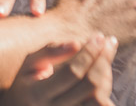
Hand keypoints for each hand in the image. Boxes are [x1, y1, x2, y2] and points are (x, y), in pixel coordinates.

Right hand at [0, 34, 117, 105]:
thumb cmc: (25, 81)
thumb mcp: (29, 62)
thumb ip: (50, 51)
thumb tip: (76, 43)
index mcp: (38, 93)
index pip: (72, 73)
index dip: (88, 53)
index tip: (99, 36)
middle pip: (90, 86)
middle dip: (103, 60)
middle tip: (109, 41)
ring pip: (99, 100)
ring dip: (107, 76)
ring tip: (105, 58)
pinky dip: (106, 90)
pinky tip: (103, 75)